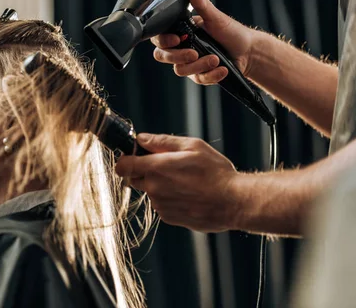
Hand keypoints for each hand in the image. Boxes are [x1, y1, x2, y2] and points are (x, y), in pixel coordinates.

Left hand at [116, 133, 243, 232]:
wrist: (234, 202)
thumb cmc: (216, 172)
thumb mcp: (192, 146)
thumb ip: (162, 142)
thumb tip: (141, 138)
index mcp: (156, 168)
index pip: (122, 165)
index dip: (125, 160)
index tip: (133, 157)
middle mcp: (154, 188)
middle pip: (133, 178)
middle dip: (144, 172)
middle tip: (166, 167)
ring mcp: (160, 205)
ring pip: (150, 192)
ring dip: (159, 186)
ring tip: (185, 182)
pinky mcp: (168, 218)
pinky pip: (161, 205)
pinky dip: (169, 199)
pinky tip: (188, 194)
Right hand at [152, 0, 258, 83]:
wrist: (249, 52)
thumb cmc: (232, 32)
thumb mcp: (216, 17)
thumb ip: (201, 5)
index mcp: (181, 32)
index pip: (160, 38)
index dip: (163, 41)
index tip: (177, 39)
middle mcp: (182, 48)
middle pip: (162, 56)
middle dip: (177, 56)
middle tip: (194, 53)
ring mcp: (189, 62)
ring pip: (180, 70)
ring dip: (199, 66)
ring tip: (216, 59)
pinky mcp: (199, 75)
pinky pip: (198, 79)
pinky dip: (211, 75)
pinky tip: (222, 69)